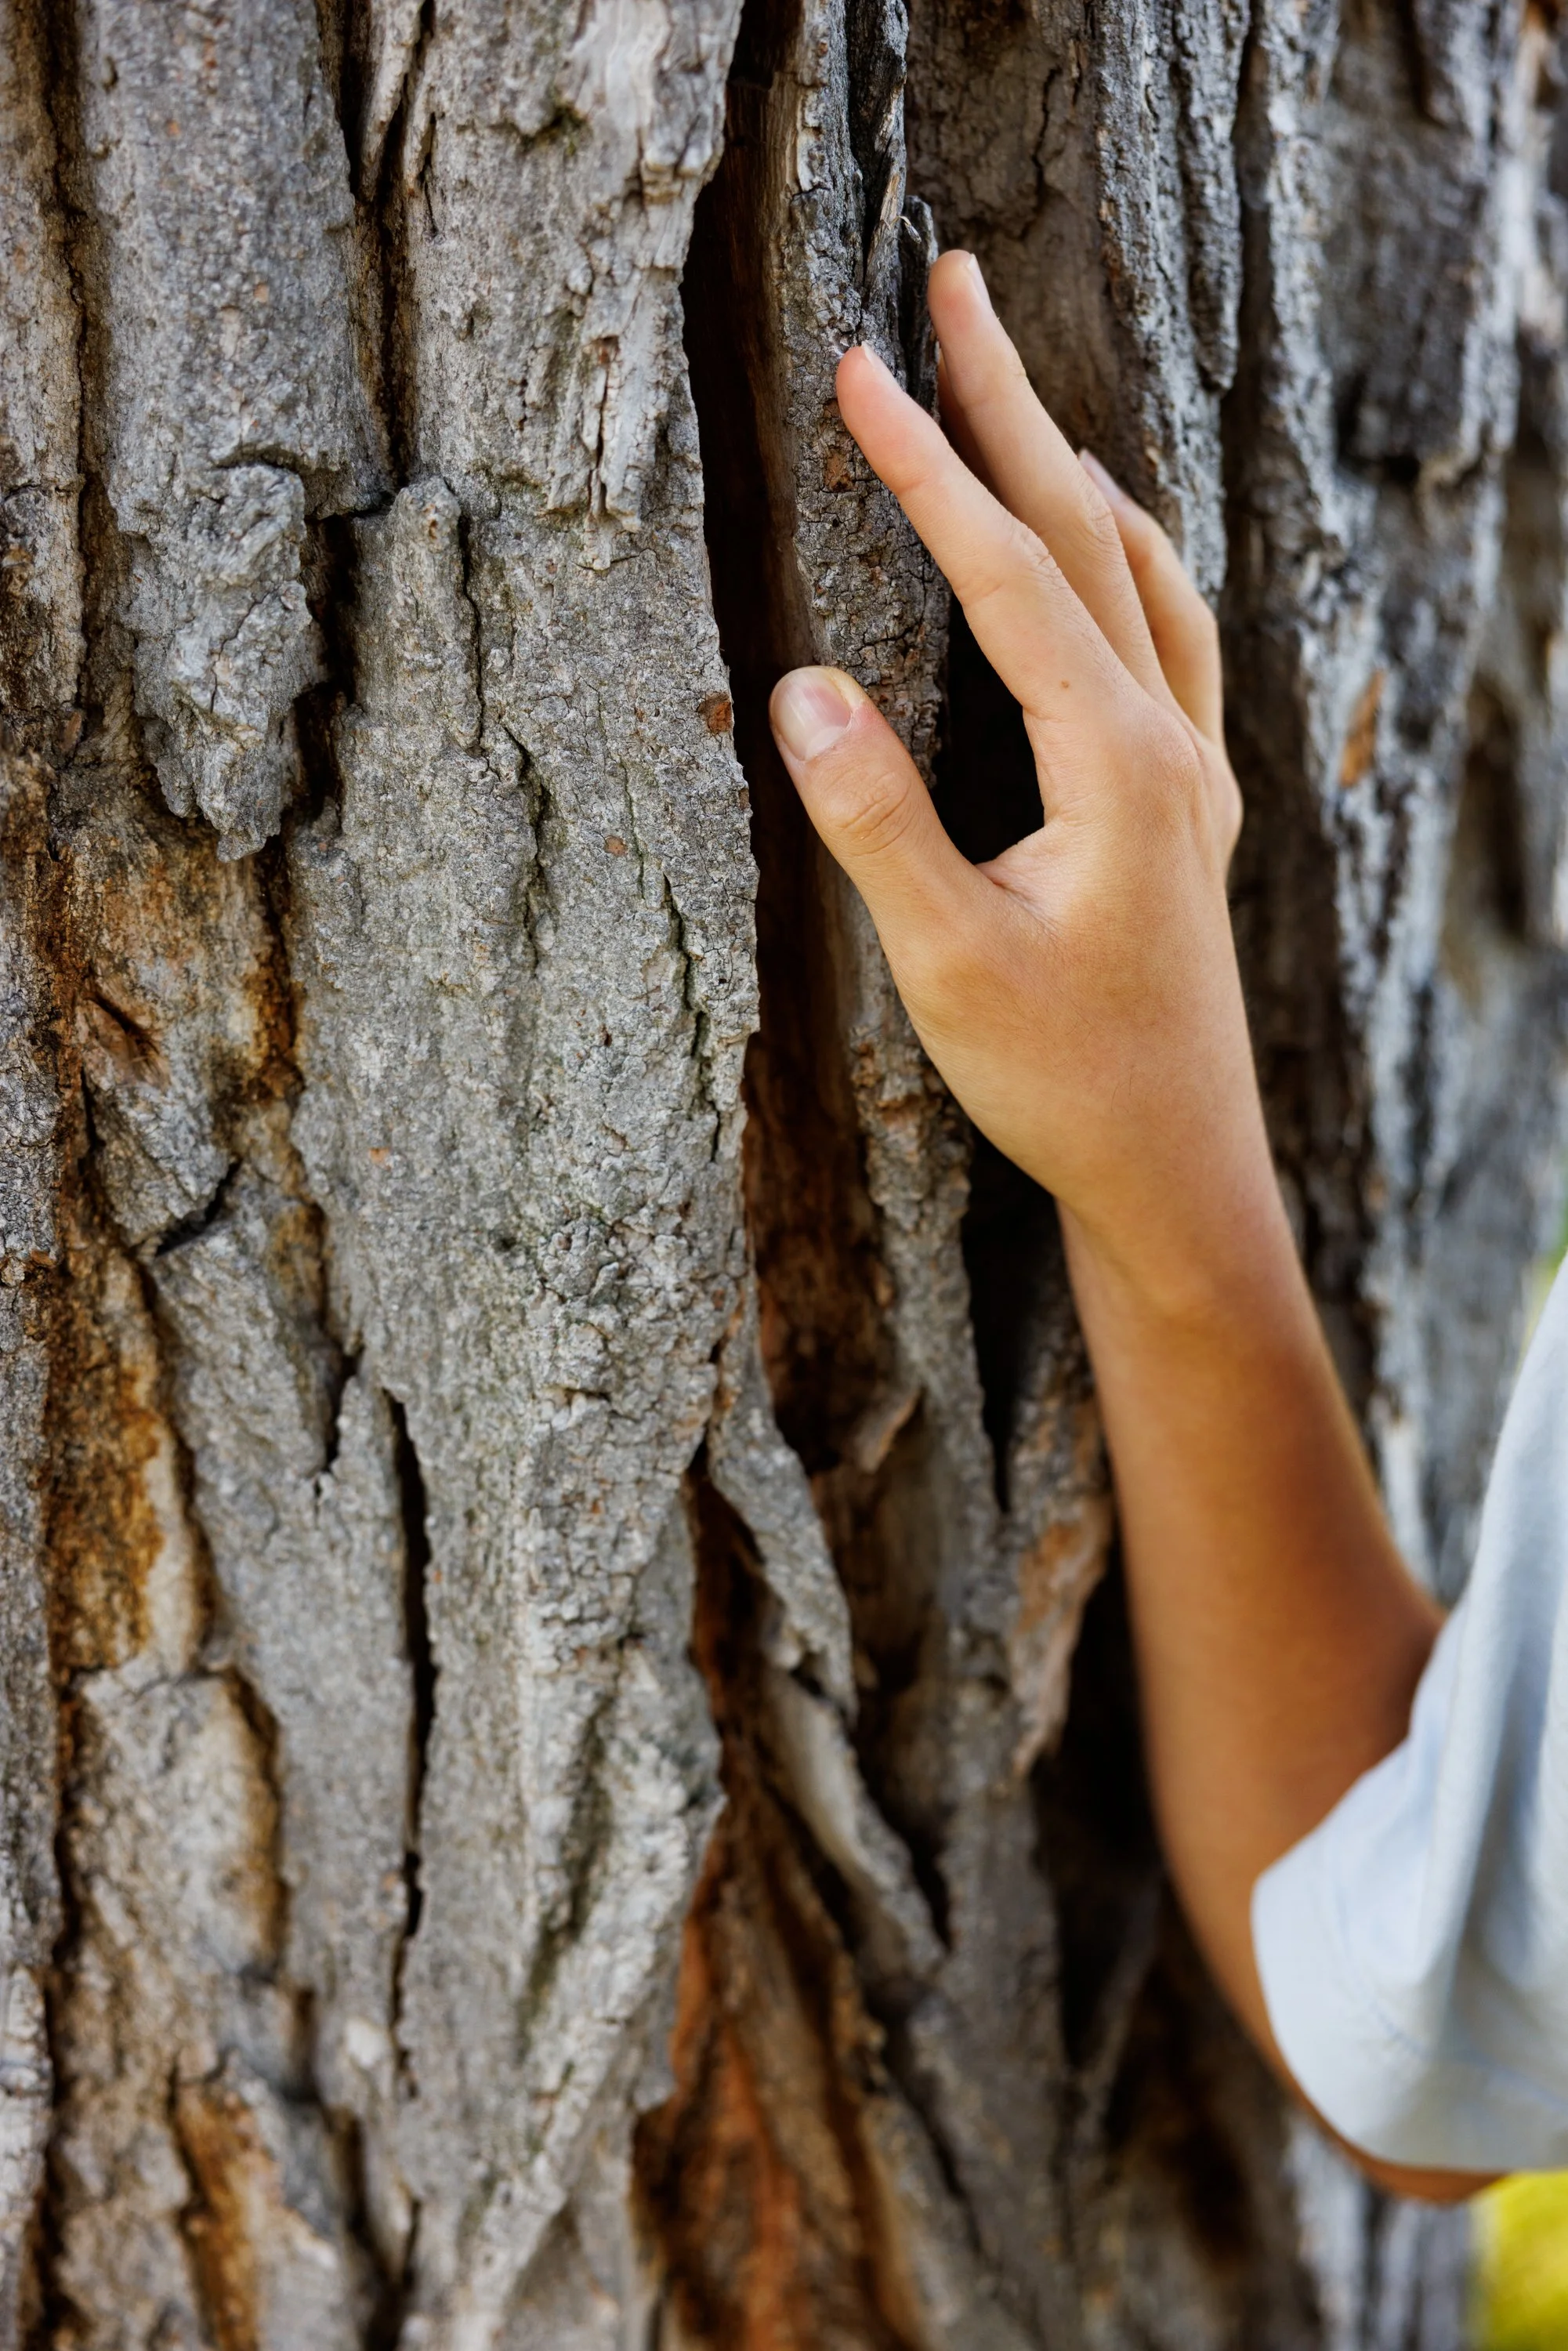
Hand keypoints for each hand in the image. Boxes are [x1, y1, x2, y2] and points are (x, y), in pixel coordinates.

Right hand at [769, 250, 1268, 1321]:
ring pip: (1142, 571)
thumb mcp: (949, 963)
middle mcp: (1170, 742)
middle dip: (1014, 404)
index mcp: (1115, 764)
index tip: (861, 365)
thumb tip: (799, 683)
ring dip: (1071, 469)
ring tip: (1009, 397)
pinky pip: (1170, 631)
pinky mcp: (1187, 802)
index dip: (930, 467)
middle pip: (1091, 531)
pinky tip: (1096, 551)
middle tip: (955, 285)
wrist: (1176, 1169)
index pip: (1011, 575)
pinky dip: (1121, 555)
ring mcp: (1193, 768)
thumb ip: (876, 819)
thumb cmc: (1062, 1080)